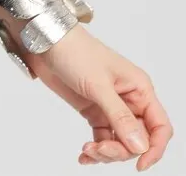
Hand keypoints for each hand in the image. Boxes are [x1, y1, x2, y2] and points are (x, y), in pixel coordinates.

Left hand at [20, 23, 172, 169]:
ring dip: (106, 152)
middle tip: (99, 150)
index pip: (160, 126)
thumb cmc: (75, 52)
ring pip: (120, 142)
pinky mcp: (94, 111)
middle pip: (138, 139)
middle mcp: (129, 99)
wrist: (46, 43)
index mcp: (139, 88)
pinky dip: (96, 150)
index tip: (140, 163)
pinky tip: (85, 156)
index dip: (155, 148)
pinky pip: (103, 138)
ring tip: (88, 151)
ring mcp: (110, 107)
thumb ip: (119, 116)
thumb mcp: (98, 84)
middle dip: (121, 150)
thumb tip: (140, 146)